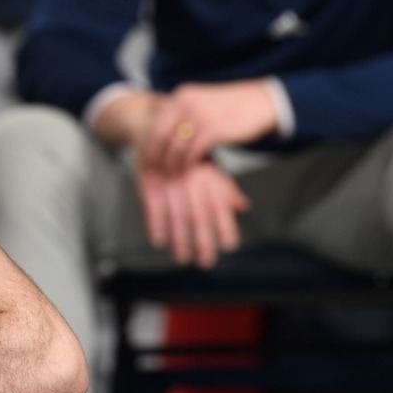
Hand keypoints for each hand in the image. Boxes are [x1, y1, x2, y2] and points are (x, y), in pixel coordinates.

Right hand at [136, 159, 250, 268]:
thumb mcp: (210, 169)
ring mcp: (170, 182)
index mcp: (209, 178)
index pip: (220, 207)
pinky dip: (155, 224)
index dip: (226, 226)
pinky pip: (152, 207)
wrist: (160, 130)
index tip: (230, 246)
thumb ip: (225, 189)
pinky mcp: (149, 183)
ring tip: (182, 258)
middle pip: (199, 216)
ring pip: (176, 215)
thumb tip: (243, 207)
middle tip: (206, 262)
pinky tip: (158, 241)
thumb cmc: (188, 156)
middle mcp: (191, 181)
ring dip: (180, 239)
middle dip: (204, 241)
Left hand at [140, 80, 279, 173]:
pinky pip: (192, 152)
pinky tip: (187, 172)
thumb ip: (183, 113)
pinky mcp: (213, 129)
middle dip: (154, 156)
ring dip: (171, 163)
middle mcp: (186, 103)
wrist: (265, 102)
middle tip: (152, 171)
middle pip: (159, 136)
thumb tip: (163, 129)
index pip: (154, 122)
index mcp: (182, 96)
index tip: (145, 158)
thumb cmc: (234, 107)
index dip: (148, 143)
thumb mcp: (203, 103)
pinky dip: (188, 164)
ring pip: (174, 146)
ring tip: (170, 175)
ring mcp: (199, 116)